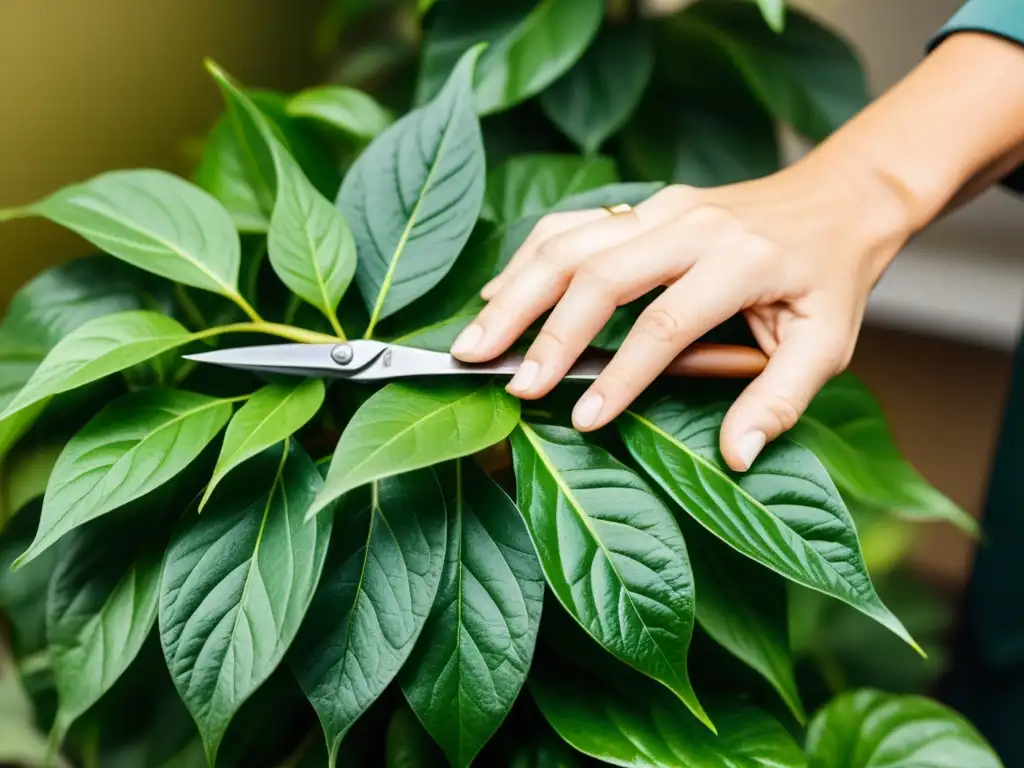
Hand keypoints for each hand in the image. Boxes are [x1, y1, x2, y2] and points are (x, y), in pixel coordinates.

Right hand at [450, 159, 912, 471]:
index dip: (621, 376)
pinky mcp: (641, 204)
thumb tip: (735, 457)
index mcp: (742, 261)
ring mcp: (660, 206)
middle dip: (543, 331)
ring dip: (516, 292)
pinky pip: (569, 226)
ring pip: (569, 242)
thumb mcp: (826, 344)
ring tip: (474, 340)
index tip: (584, 419)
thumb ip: (780, 400)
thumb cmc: (828, 279)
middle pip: (596, 273)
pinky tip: (497, 295)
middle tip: (504, 379)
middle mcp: (692, 224)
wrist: (834, 198)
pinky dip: (526, 260)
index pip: (664, 323)